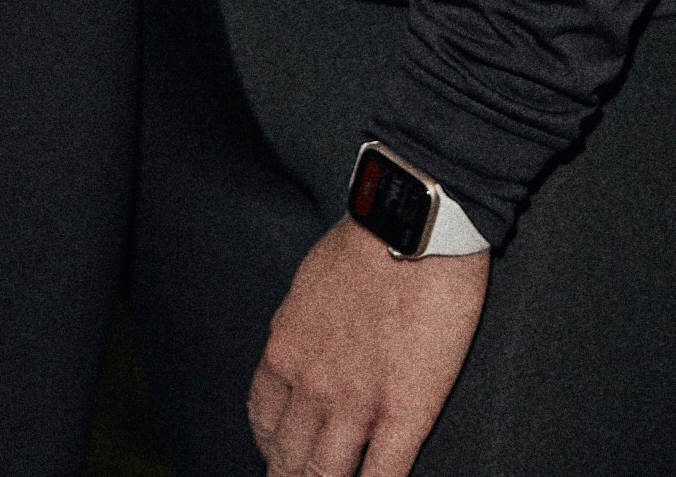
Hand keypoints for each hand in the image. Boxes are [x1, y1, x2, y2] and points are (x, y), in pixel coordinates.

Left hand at [248, 220, 487, 476]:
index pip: (263, 422)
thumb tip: (299, 352)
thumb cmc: (364, 242)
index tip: (284, 456)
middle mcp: (311, 385)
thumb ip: (299, 328)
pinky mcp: (405, 412)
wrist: (411, 224)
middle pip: (290, 460)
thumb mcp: (308, 284)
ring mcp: (357, 403)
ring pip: (328, 476)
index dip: (273, 448)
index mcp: (285, 351)